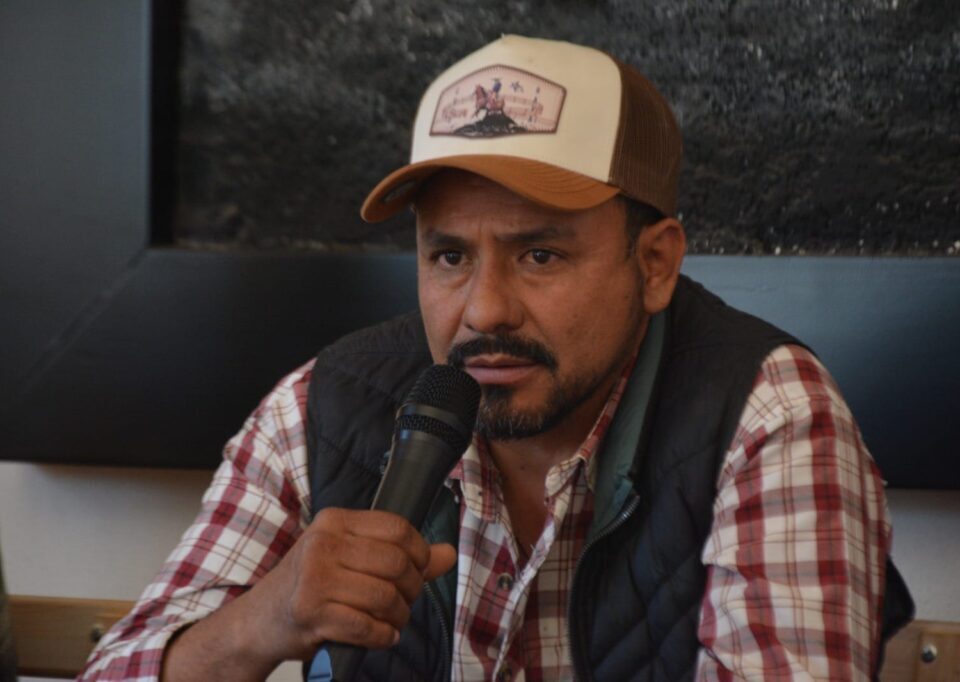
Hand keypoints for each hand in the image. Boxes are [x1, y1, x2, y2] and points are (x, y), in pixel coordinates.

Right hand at [161, 508, 455, 680]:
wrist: (258, 621)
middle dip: (412, 589)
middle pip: (397, 563)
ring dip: (398, 616)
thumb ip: (402, 555)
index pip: (398, 528)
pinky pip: (368, 626)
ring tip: (392, 621)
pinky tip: (381, 635)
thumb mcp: (350, 559)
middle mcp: (324, 543)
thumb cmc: (309, 586)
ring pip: (385, 597)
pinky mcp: (311, 613)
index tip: (417, 571)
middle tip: (405, 602)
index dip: (419, 553)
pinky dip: (383, 636)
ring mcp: (315, 578)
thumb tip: (448, 553)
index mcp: (335, 521)